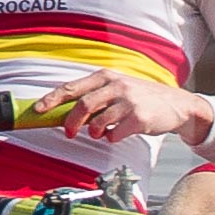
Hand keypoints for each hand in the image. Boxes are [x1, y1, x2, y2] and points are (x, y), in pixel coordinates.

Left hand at [35, 70, 214, 145]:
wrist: (176, 105)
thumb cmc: (141, 98)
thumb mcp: (117, 89)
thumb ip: (94, 98)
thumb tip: (65, 113)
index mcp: (105, 76)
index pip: (72, 87)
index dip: (52, 99)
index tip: (38, 110)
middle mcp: (116, 85)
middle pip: (83, 104)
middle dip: (71, 122)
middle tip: (69, 133)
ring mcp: (129, 100)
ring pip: (98, 121)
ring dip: (94, 132)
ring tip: (100, 133)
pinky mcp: (140, 117)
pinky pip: (116, 133)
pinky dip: (112, 138)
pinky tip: (118, 135)